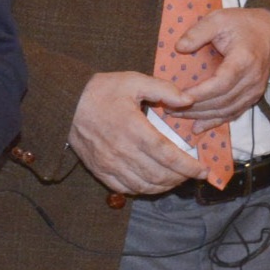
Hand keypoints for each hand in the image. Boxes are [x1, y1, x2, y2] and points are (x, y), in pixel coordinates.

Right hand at [69, 70, 206, 197]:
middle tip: (191, 172)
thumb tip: (189, 99)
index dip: (188, 167)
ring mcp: (109, 164)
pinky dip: (144, 189)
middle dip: (181, 177)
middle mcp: (122, 151)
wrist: (65, 103)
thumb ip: (163, 89)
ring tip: (175, 178)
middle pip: (159, 175)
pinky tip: (152, 181)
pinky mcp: (99, 170)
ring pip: (145, 185)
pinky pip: (126, 189)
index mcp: (134, 129)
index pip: (168, 155)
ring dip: (164, 186)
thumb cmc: (101, 90)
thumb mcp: (133, 80)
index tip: (203, 170)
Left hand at [175, 6, 269, 123]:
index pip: (221, 84)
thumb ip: (198, 32)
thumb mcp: (219, 19)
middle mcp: (252, 79)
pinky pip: (235, 113)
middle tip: (169, 107)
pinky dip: (216, 122)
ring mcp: (255, 90)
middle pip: (222, 101)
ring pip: (227, 111)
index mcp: (244, 60)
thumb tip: (179, 47)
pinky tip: (198, 127)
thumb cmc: (243, 23)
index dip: (199, 94)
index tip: (178, 97)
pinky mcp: (254, 96)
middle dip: (194, 108)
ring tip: (177, 115)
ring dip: (201, 116)